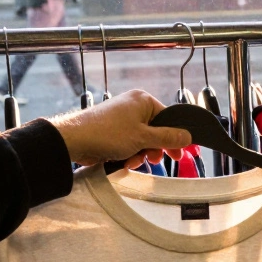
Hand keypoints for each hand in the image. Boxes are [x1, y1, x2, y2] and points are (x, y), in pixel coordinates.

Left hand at [50, 90, 191, 167]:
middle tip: (155, 160)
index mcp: (143, 100)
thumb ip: (168, 138)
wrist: (74, 140)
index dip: (175, 136)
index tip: (180, 153)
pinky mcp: (112, 130)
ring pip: (142, 139)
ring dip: (141, 153)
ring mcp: (122, 118)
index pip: (168, 118)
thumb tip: (187, 136)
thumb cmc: (108, 133)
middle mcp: (133, 106)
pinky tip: (124, 161)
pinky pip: (129, 142)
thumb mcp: (144, 137)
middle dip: (155, 148)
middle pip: (156, 130)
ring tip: (133, 161)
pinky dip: (130, 153)